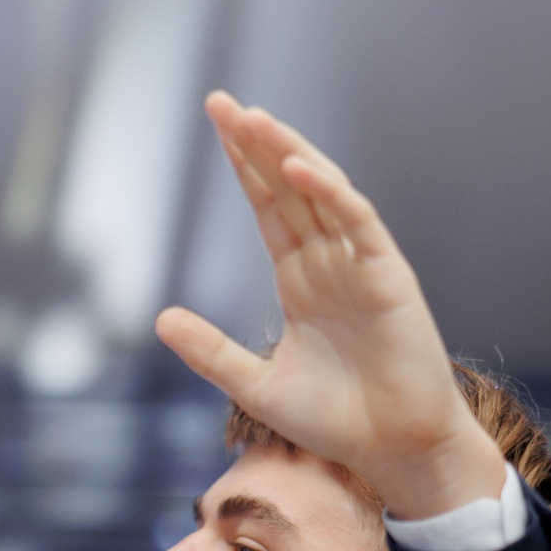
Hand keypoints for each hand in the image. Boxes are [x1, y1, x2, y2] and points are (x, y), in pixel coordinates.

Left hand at [154, 93, 505, 520]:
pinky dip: (330, 191)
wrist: (391, 448)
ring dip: (288, 153)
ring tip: (253, 119)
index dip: (243, 167)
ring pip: (321, 192)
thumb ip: (210, 352)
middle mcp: (329, 261)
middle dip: (256, 144)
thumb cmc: (334, 419)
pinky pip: (357, 222)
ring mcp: (360, 264)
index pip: (268, 207)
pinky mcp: (388, 275)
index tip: (216, 127)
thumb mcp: (255, 385)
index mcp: (299, 279)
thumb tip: (158, 318)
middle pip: (288, 188)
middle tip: (221, 102)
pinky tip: (298, 167)